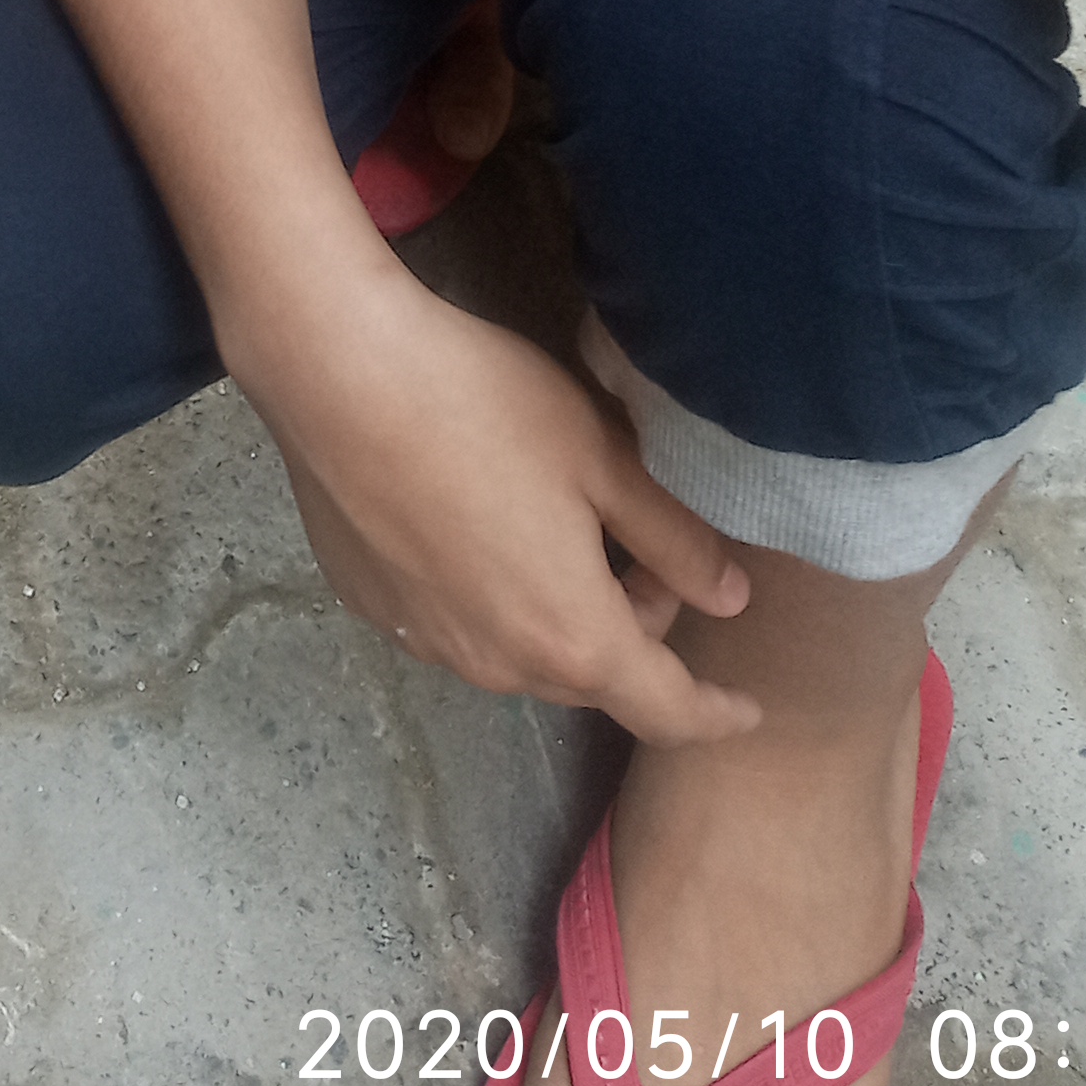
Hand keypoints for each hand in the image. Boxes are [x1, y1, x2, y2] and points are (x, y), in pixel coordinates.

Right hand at [246, 272, 759, 744]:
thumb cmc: (485, 406)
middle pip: (589, 675)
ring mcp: (426, 641)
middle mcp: (499, 665)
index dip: (716, 714)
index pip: (667, 709)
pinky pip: (453, 622)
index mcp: (573, 637)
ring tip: (553, 528)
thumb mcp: (602, 457)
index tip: (748, 709)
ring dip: (555, 614)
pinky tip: (468, 517)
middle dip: (633, 630)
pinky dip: (485, 595)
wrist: (337, 372)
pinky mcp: (371, 605)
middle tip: (640, 546)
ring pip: (517, 652)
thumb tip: (730, 597)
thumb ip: (674, 538)